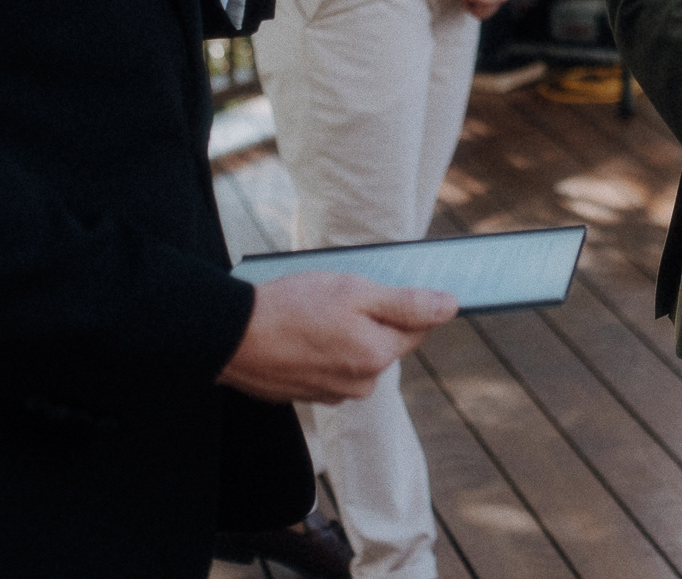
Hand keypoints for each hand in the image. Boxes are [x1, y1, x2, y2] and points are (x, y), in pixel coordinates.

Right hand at [216, 271, 455, 403]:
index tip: (388, 286)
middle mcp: (360, 383)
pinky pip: (331, 366)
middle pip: (386, 342)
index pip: (418, 328)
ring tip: (315, 312)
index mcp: (377, 357)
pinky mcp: (308, 394)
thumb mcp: (355, 293)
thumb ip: (406, 303)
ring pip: (358, 354)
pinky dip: (324, 348)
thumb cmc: (292, 308)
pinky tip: (302, 331)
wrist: (229, 337)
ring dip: (347, 333)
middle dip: (373, 317)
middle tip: (341, 295)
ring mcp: (332, 393)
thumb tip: (451, 306)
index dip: (407, 303)